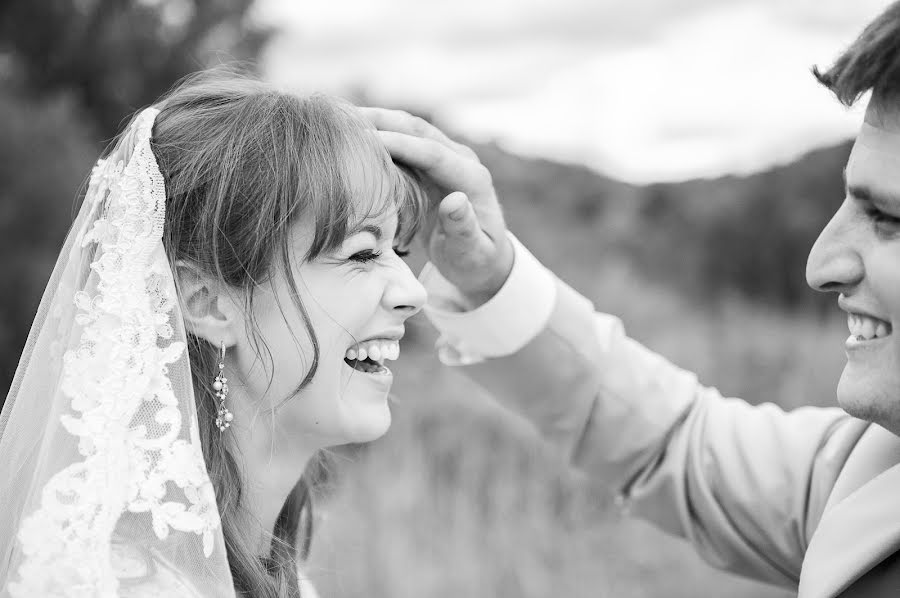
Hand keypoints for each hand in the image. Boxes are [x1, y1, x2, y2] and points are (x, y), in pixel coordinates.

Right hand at [359, 107, 513, 305]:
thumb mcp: (471, 252)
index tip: (365, 139)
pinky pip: (403, 141)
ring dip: (377, 121)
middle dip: (382, 121)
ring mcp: (445, 158)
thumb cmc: (475, 260)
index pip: (433, 153)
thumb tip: (455, 200)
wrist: (482, 259)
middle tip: (341, 118)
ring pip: (408, 129)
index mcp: (472, 179)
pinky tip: (351, 134)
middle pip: (418, 130)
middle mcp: (461, 160)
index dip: (400, 144)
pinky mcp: (430, 164)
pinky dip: (379, 134)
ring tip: (339, 118)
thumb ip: (463, 228)